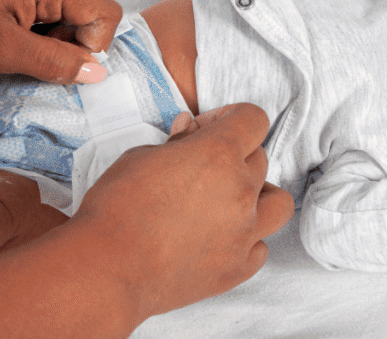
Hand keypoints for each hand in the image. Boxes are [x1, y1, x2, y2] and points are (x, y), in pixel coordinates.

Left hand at [0, 0, 121, 83]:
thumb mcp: (2, 51)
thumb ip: (55, 61)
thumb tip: (98, 73)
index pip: (104, 12)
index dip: (91, 46)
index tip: (54, 61)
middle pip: (91, 13)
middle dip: (71, 44)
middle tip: (30, 57)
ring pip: (74, 15)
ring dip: (55, 41)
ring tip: (17, 48)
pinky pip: (55, 11)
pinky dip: (42, 33)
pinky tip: (14, 39)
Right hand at [76, 104, 294, 319]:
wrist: (108, 268)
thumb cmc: (116, 208)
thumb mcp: (141, 157)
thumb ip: (176, 143)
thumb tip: (190, 131)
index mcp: (219, 153)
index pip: (253, 119)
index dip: (231, 118)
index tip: (208, 129)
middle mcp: (240, 190)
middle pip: (260, 159)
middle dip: (234, 156)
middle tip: (200, 167)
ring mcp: (244, 232)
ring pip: (278, 203)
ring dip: (259, 197)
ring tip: (227, 202)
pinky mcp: (237, 268)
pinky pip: (260, 247)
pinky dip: (246, 240)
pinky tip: (219, 238)